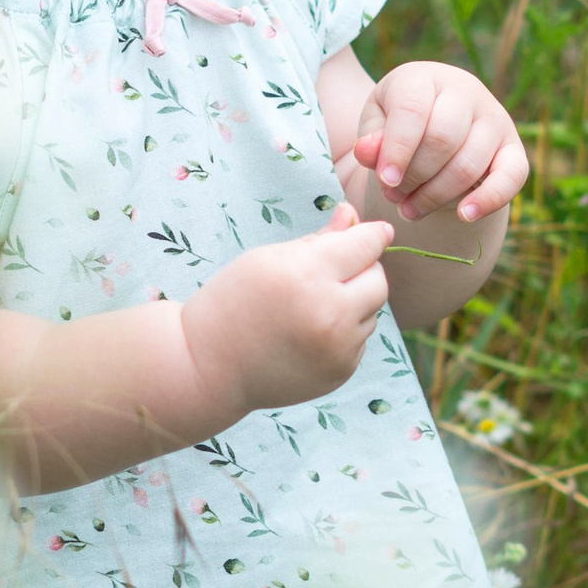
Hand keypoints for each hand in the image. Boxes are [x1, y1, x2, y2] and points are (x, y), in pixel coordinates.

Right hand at [182, 205, 393, 414]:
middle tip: (334, 272)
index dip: (373, 235)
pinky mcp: (340, 372)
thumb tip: (352, 215)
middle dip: (363, 270)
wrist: (209, 367)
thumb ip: (317, 239)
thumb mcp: (267, 259)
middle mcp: (329, 314)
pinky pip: (359, 340)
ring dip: (353, 303)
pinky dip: (344, 332)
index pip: (365, 245)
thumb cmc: (232, 303)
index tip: (378, 232)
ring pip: (372, 311)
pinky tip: (309, 334)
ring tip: (311, 307)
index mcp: (306, 276)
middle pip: (378, 280)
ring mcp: (338, 348)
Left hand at [345, 61, 529, 221]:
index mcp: (424, 78)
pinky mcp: (513, 147)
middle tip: (393, 196)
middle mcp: (465, 91)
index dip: (397, 150)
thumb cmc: (399, 124)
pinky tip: (464, 215)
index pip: (412, 110)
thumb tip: (367, 152)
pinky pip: (511, 176)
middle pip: (442, 140)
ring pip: (468, 164)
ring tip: (409, 209)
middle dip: (414, 177)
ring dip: (435, 196)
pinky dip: (489, 200)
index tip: (386, 181)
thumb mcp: (376, 125)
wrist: (433, 124)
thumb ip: (371, 138)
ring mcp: (494, 117)